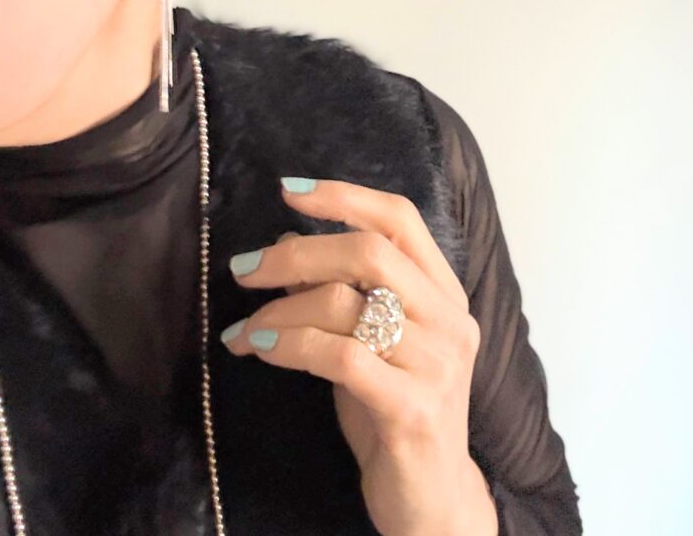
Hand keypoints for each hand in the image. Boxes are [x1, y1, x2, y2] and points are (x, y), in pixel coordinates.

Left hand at [221, 176, 496, 535]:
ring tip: (243, 330)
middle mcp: (449, 318)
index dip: (345, 195)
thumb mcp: (368, 342)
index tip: (289, 190)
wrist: (432, 501)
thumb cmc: (392, 411)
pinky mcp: (413, 408)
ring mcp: (437, 363)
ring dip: (278, 310)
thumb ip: (341, 290)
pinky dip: (290, 345)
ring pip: (345, 304)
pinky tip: (261, 349)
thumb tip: (284, 239)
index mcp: (444, 292)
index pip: (401, 217)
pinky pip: (340, 357)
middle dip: (296, 254)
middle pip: (368, 252)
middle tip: (243, 270)